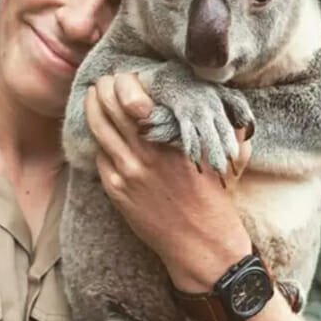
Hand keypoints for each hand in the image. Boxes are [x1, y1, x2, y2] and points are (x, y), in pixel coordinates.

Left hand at [85, 73, 253, 290]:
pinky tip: (101, 132)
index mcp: (173, 141)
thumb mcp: (228, 157)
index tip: (126, 76)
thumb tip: (225, 101)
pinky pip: (100, 156)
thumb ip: (226, 127)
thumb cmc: (217, 198)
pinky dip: (99, 140)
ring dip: (92, 109)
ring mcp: (126, 172)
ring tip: (92, 97)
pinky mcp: (115, 189)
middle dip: (103, 89)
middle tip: (103, 81)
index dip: (125, 83)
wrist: (200, 244)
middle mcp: (145, 154)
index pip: (135, 99)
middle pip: (110, 109)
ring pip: (98, 130)